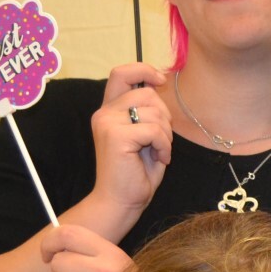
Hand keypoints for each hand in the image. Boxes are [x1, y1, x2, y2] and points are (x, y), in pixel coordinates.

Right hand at [89, 63, 171, 218]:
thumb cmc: (136, 171)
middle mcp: (104, 113)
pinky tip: (159, 159)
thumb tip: (159, 82)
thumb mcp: (144, 133)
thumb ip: (146, 109)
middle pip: (147, 93)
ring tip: (157, 151)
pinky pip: (155, 130)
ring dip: (166, 134)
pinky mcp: (116, 136)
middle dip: (164, 115)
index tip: (161, 80)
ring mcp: (107, 123)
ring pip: (154, 112)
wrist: (121, 201)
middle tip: (161, 139)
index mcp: (109, 110)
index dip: (144, 70)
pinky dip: (164, 146)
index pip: (121, 72)